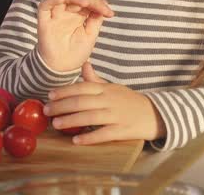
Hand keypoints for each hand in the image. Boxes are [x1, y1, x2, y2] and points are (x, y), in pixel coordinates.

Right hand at [35, 0, 112, 71]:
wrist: (62, 68)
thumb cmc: (76, 53)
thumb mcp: (90, 35)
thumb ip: (95, 19)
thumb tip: (104, 4)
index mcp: (78, 15)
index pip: (87, 2)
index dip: (98, 4)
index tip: (110, 14)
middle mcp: (66, 12)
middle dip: (90, 0)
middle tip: (102, 9)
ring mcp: (55, 14)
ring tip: (86, 3)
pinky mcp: (44, 18)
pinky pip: (46, 4)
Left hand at [45, 62, 165, 143]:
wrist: (157, 114)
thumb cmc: (130, 101)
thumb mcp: (114, 87)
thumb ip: (96, 79)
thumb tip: (84, 64)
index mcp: (106, 89)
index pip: (82, 87)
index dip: (64, 91)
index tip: (50, 95)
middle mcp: (110, 100)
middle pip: (82, 101)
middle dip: (61, 106)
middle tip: (46, 111)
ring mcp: (117, 115)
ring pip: (90, 117)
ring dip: (71, 120)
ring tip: (56, 124)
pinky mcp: (123, 130)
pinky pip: (104, 134)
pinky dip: (89, 137)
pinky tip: (76, 140)